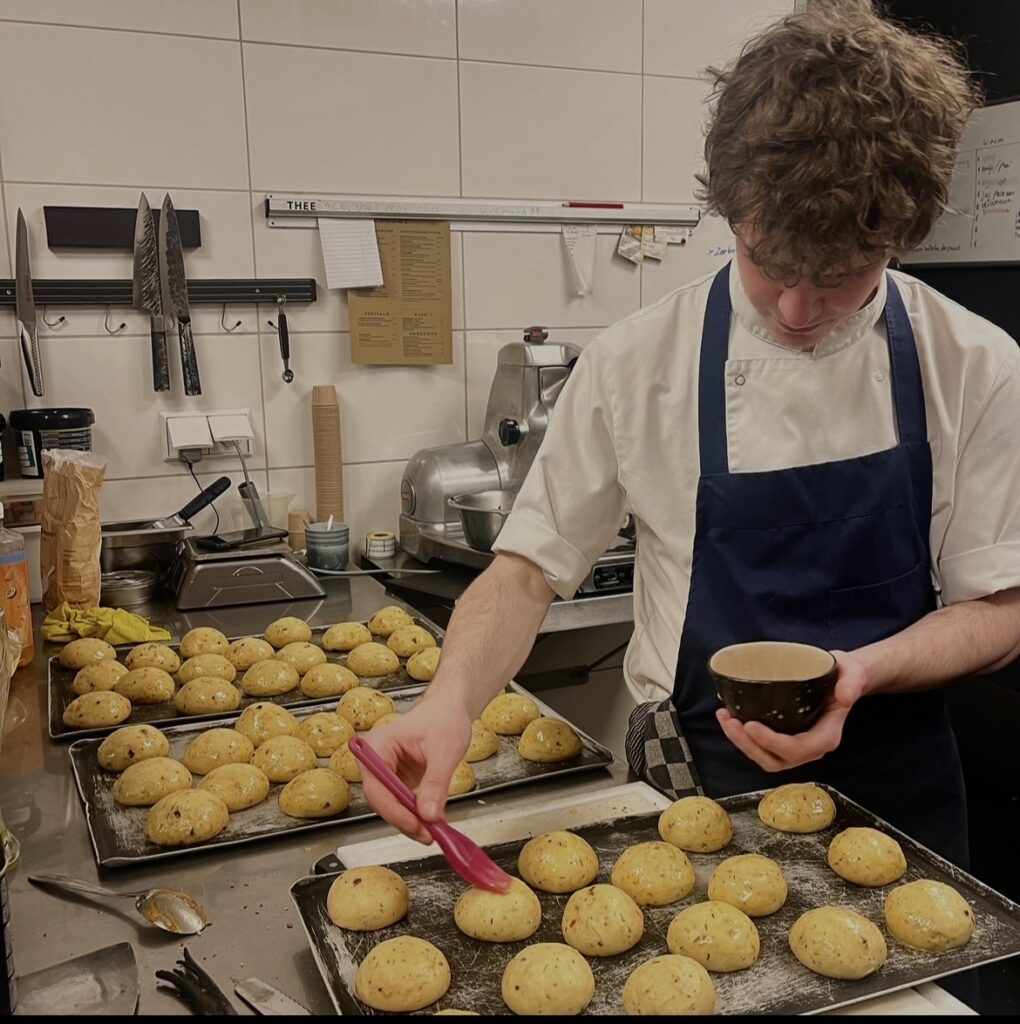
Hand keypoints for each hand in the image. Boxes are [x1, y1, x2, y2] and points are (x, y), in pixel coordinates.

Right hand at [359, 697, 472, 844]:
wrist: (450, 710)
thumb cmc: (444, 718)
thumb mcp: (445, 750)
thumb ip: (436, 782)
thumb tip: (429, 814)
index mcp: (378, 745)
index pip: (377, 787)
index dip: (395, 811)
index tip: (416, 826)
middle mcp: (376, 759)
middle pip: (381, 801)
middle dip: (404, 820)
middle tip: (428, 835)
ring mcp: (386, 771)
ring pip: (391, 806)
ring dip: (411, 821)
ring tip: (433, 831)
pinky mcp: (397, 780)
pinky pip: (402, 804)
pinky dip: (416, 815)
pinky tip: (431, 821)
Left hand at [715, 650, 867, 771]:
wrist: (842, 679)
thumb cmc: (845, 675)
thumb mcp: (853, 671)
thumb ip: (852, 682)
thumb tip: (844, 697)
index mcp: (826, 736)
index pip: (797, 749)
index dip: (772, 742)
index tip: (750, 725)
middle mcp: (811, 747)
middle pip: (776, 760)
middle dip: (749, 745)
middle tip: (730, 721)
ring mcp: (796, 747)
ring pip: (766, 758)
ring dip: (741, 743)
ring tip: (725, 717)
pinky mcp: (784, 739)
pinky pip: (762, 748)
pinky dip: (743, 737)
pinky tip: (729, 716)